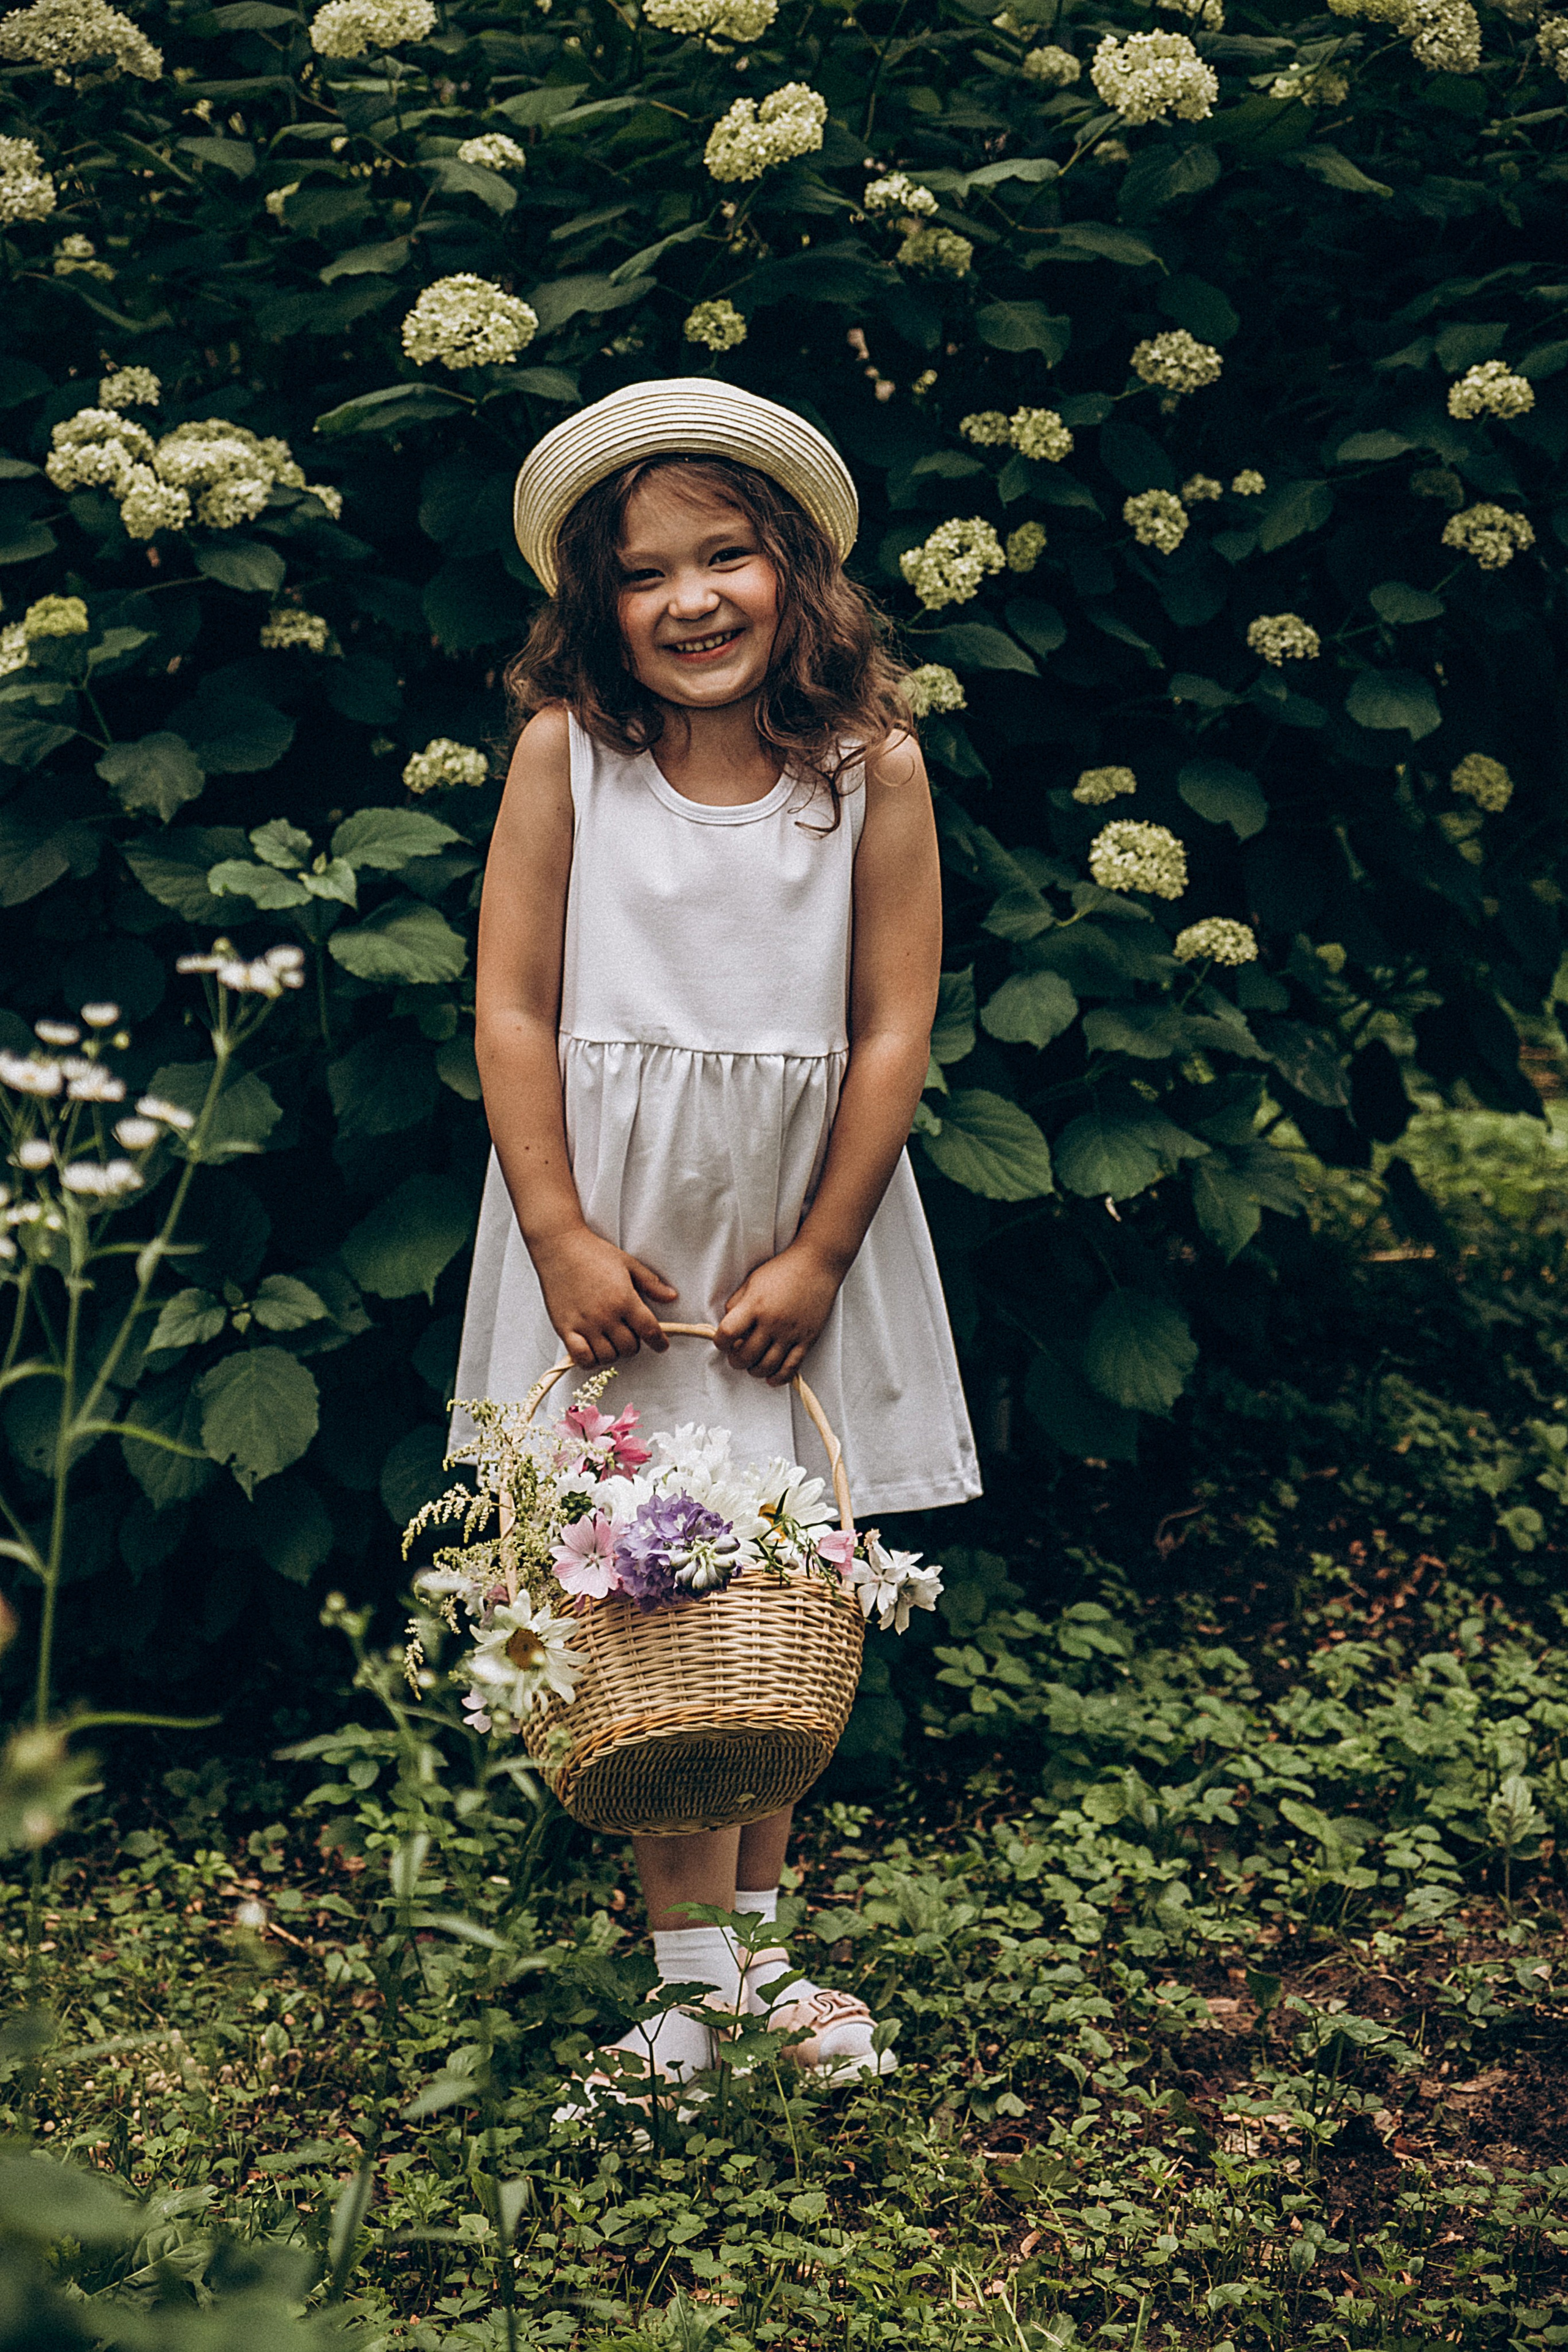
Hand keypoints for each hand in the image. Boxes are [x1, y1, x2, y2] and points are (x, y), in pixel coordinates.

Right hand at [530, 1226, 676, 1366]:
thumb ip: (650, 1283)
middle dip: (634, 1344)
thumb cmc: (593, 1253)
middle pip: (629, 1348)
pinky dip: (590, 1360)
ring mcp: (585, 1324)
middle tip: (628, 1334)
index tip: (661, 1346)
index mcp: (624, 1299)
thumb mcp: (628, 1263)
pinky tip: (592, 1349)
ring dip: (613, 1353)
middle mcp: (606, 1315)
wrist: (559, 1246)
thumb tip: (672, 1297)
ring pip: (608, 1356)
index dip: (659, 1342)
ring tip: (610, 1341)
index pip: (649, 1331)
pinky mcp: (565, 1328)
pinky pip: (582, 1358)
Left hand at [714, 1243, 843, 1385]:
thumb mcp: (752, 1281)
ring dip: (754, 1370)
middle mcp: (772, 1321)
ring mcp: (791, 1333)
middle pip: (745, 1355)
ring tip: (752, 1365)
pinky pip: (791, 1367)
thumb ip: (736, 1303)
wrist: (818, 1264)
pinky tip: (771, 1378)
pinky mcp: (807, 1339)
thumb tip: (727, 1326)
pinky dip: (778, 1378)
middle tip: (736, 1356)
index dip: (720, 1342)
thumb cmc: (782, 1270)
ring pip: (766, 1366)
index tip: (722, 1342)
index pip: (727, 1334)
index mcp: (755, 1305)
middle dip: (735, 1360)